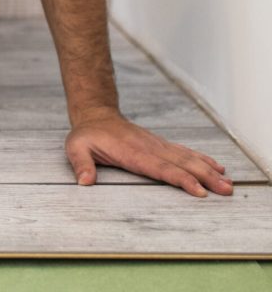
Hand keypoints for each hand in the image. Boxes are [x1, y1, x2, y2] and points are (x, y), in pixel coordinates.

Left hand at [65, 109, 233, 196]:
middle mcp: (149, 148)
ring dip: (208, 170)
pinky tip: (217, 167)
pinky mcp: (160, 145)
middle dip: (204, 177)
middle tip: (226, 190)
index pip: (160, 168)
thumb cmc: (87, 135)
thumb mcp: (76, 147)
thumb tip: (84, 182)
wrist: (96, 115)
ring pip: (186, 158)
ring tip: (228, 183)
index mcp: (132, 152)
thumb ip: (81, 164)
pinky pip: (184, 152)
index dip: (180, 179)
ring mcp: (157, 145)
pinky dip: (202, 159)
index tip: (199, 190)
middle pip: (181, 164)